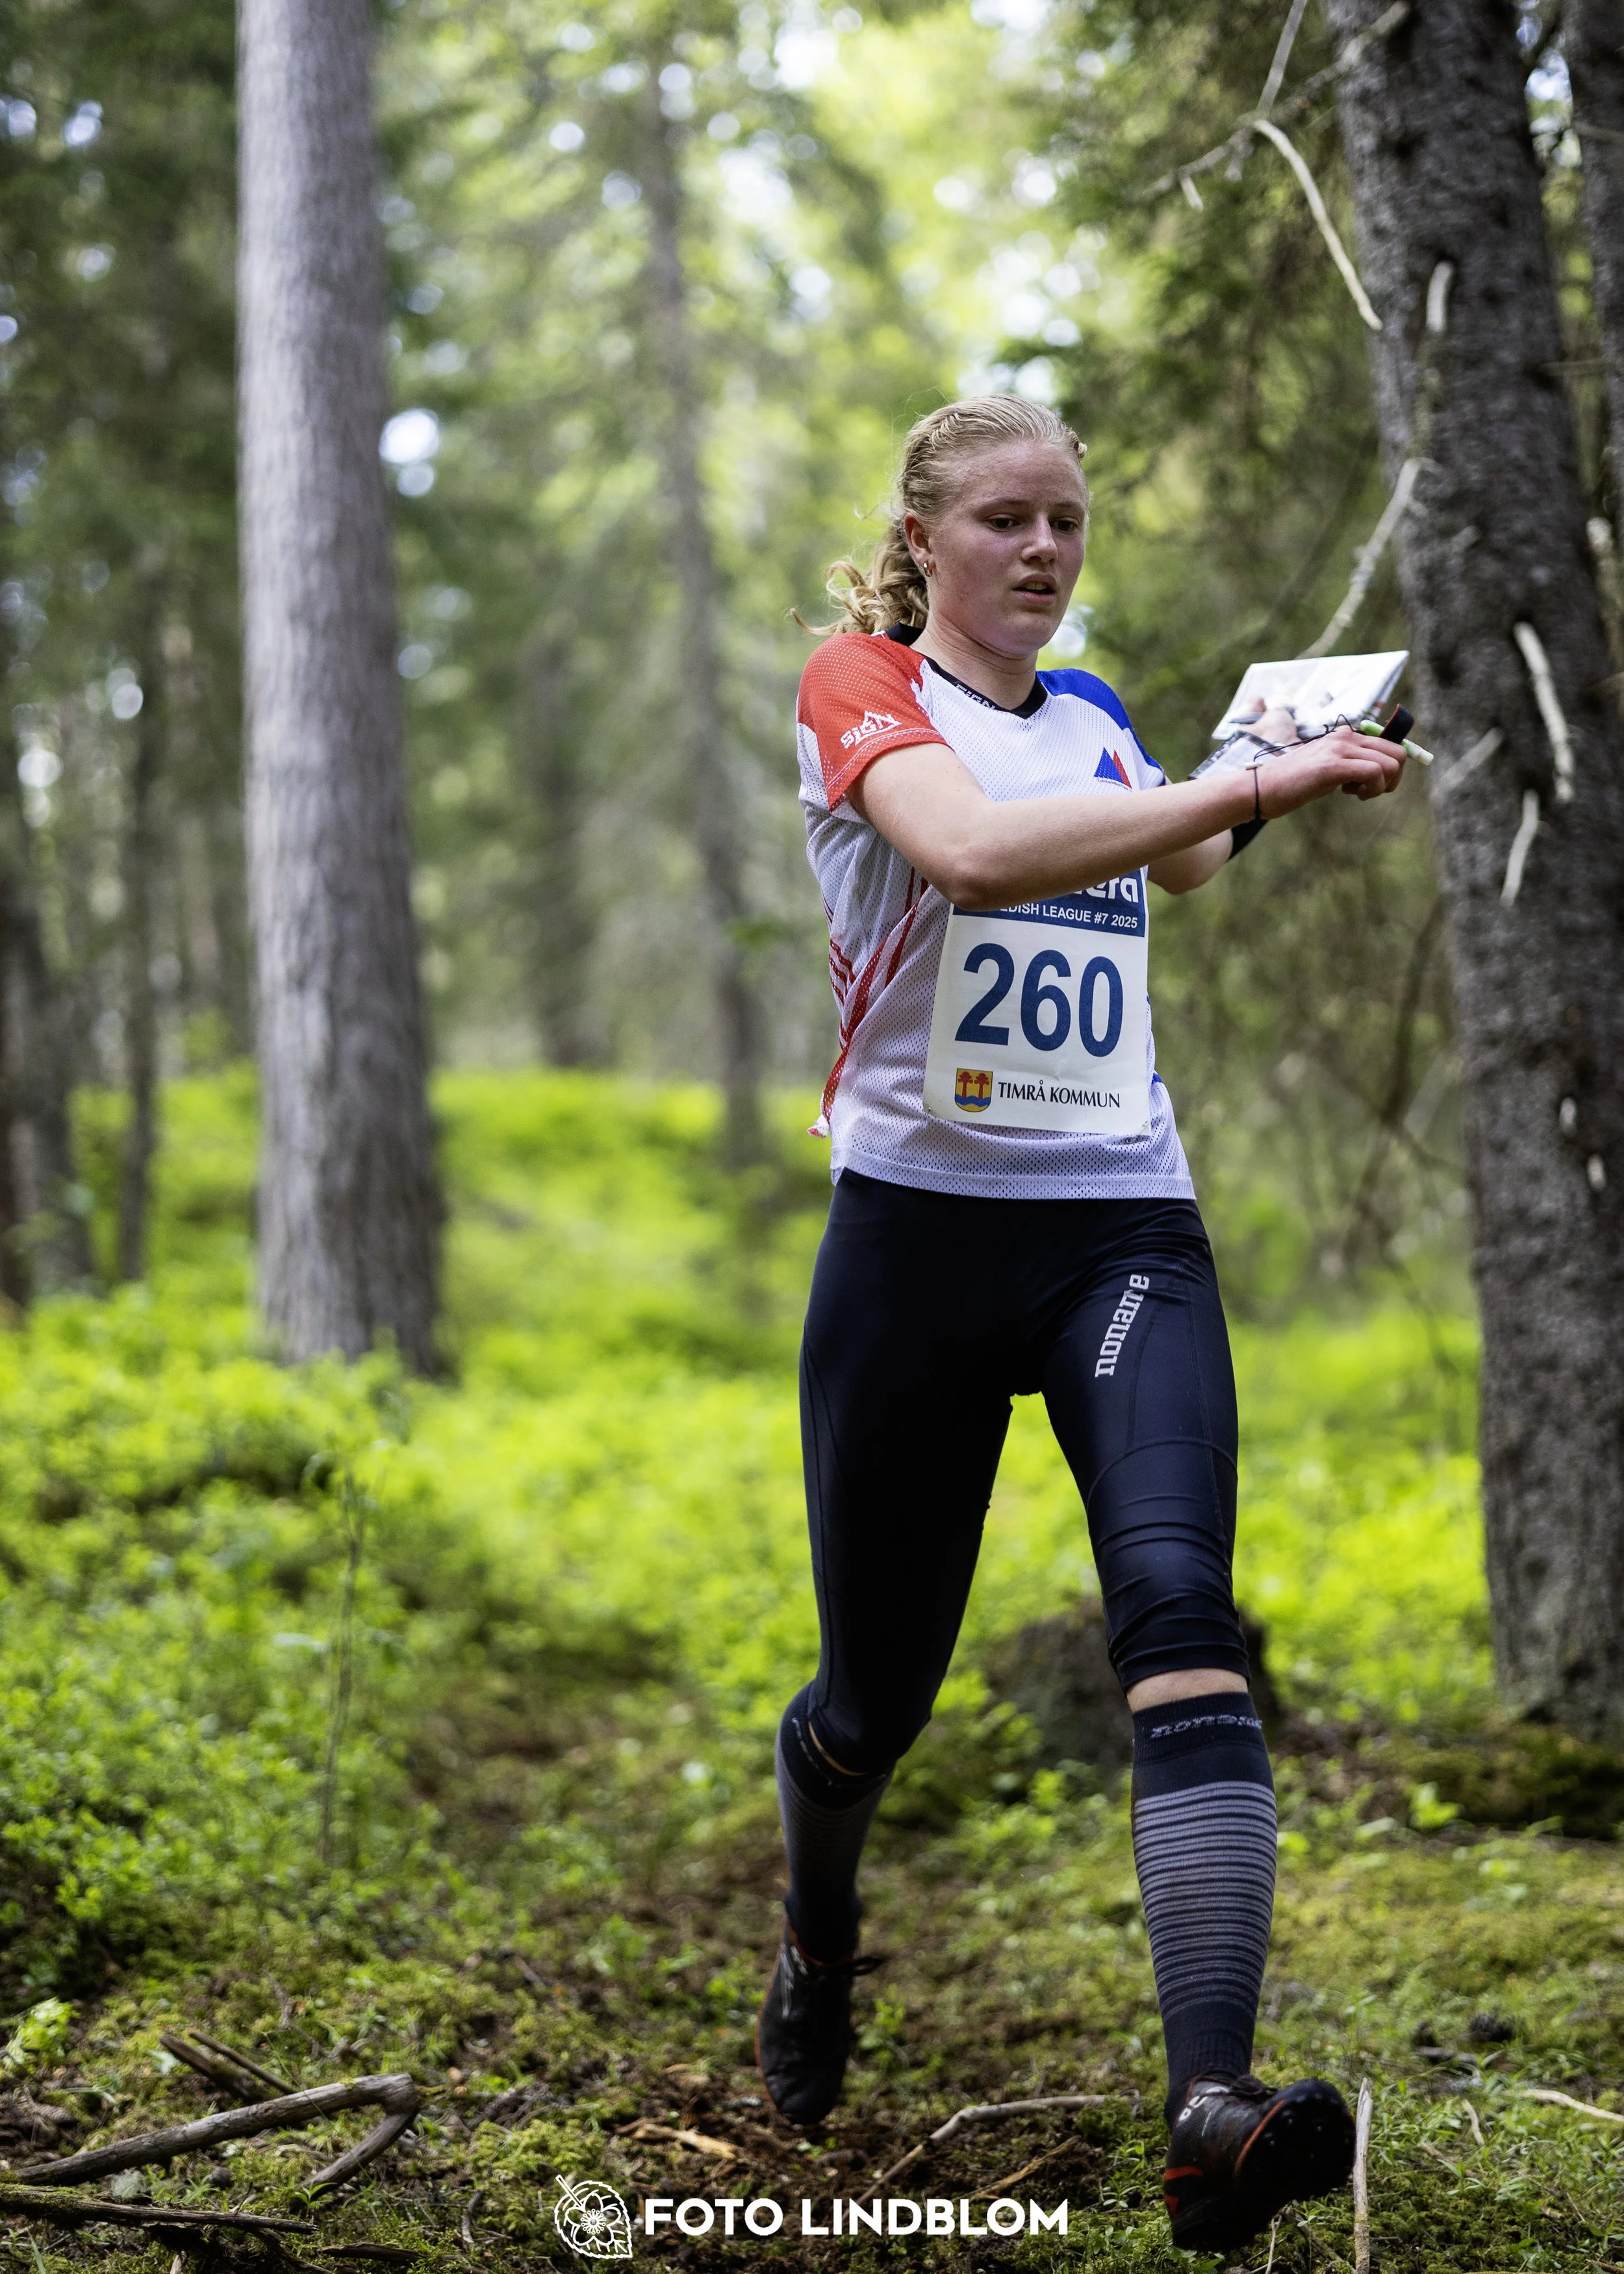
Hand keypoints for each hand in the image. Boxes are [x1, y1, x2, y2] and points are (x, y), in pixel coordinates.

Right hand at [1252, 719, 1405, 816]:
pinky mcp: (1334, 766)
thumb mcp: (1326, 768)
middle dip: (1393, 778)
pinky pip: (1375, 773)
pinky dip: (1372, 789)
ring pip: (1391, 763)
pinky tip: (1353, 795)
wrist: (1261, 789)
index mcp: (1344, 736)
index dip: (1393, 768)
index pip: (1390, 744)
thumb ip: (1349, 764)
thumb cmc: (1291, 784)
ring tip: (1358, 793)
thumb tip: (1378, 773)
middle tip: (1370, 791)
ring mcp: (1340, 749)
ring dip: (1382, 786)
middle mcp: (1345, 737)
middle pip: (1398, 752)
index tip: (1376, 784)